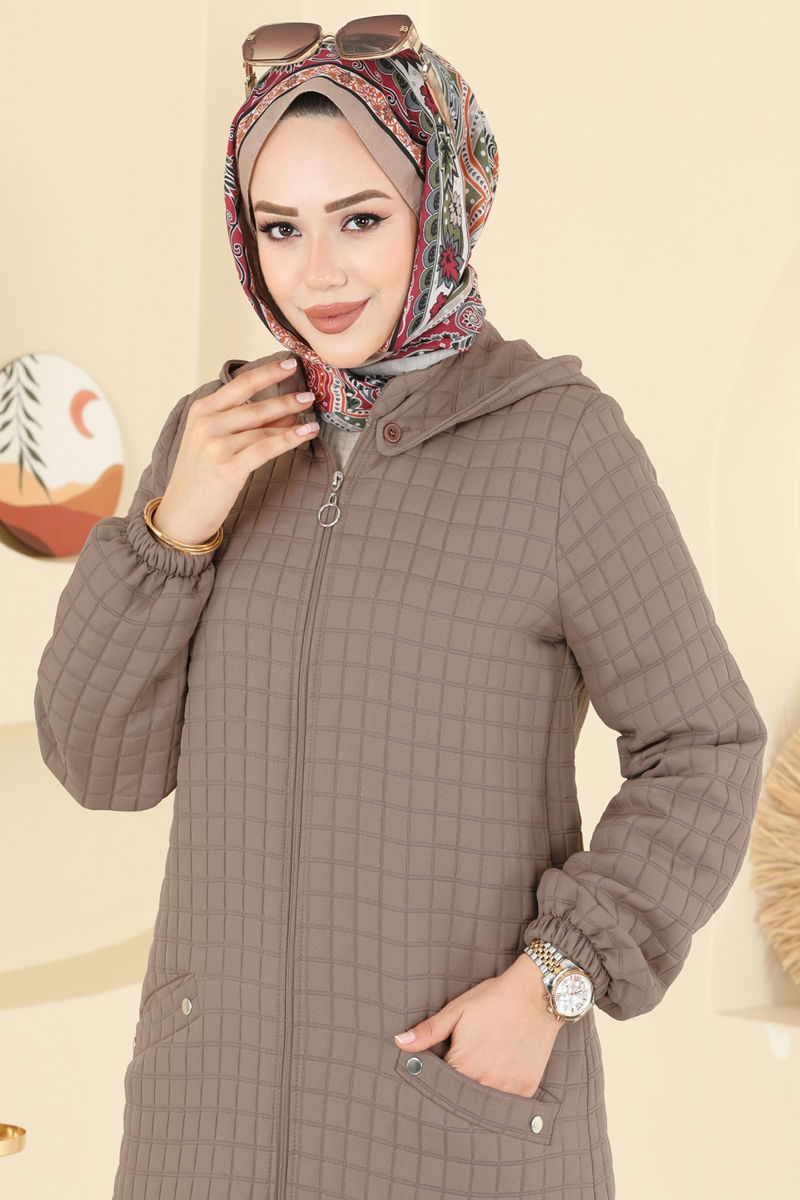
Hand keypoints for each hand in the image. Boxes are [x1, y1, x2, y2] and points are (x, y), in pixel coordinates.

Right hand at [153, 356, 318, 544]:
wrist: (182, 514)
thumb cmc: (201, 477)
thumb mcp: (214, 441)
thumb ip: (245, 424)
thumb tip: (285, 409)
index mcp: (201, 411)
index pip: (240, 384)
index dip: (267, 372)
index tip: (289, 363)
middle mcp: (206, 424)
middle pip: (255, 405)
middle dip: (286, 398)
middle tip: (309, 395)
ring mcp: (215, 445)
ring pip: (263, 428)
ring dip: (291, 422)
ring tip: (311, 419)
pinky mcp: (227, 468)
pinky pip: (266, 448)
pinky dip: (289, 439)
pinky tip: (305, 434)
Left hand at [393, 954, 563, 1098]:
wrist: (535, 994)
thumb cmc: (493, 999)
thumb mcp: (457, 1010)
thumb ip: (428, 1031)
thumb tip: (400, 1042)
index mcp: (462, 1065)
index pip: (440, 1085)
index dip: (438, 1077)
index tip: (444, 1064)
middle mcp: (484, 1082)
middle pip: (462, 1097)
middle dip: (458, 1087)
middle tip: (467, 1063)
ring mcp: (507, 1088)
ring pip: (485, 1102)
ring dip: (479, 1091)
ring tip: (483, 1067)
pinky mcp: (526, 1088)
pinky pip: (508, 1102)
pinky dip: (502, 1093)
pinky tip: (501, 1072)